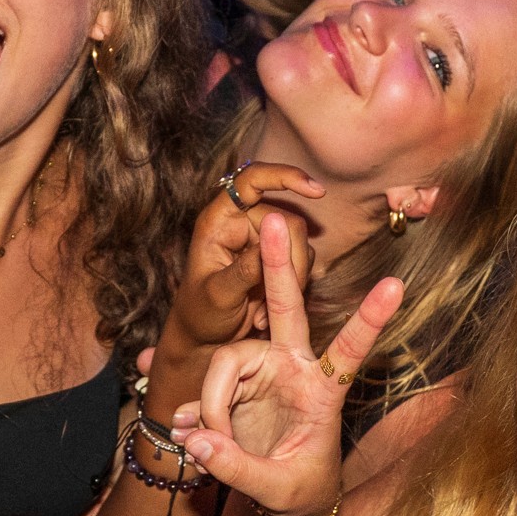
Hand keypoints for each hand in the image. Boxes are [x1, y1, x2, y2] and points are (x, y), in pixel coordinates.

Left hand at [166, 163, 323, 349]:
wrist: (206, 339)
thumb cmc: (200, 314)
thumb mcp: (219, 294)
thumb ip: (245, 268)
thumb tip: (272, 239)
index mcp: (219, 220)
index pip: (252, 180)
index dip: (284, 176)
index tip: (316, 191)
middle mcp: (241, 222)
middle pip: (287, 220)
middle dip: (288, 261)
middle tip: (268, 300)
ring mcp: (260, 238)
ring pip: (300, 243)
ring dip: (289, 278)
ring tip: (260, 308)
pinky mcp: (276, 256)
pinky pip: (302, 260)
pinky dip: (293, 286)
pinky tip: (266, 308)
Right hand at [173, 214, 402, 515]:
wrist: (281, 499)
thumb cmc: (298, 490)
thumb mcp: (277, 491)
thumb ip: (237, 468)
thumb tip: (195, 440)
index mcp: (324, 391)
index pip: (350, 350)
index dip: (370, 319)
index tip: (397, 286)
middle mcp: (294, 368)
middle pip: (287, 309)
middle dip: (279, 266)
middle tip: (272, 220)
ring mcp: (262, 370)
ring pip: (226, 361)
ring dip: (209, 403)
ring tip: (203, 445)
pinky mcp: (233, 383)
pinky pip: (204, 386)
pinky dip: (194, 413)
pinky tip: (188, 435)